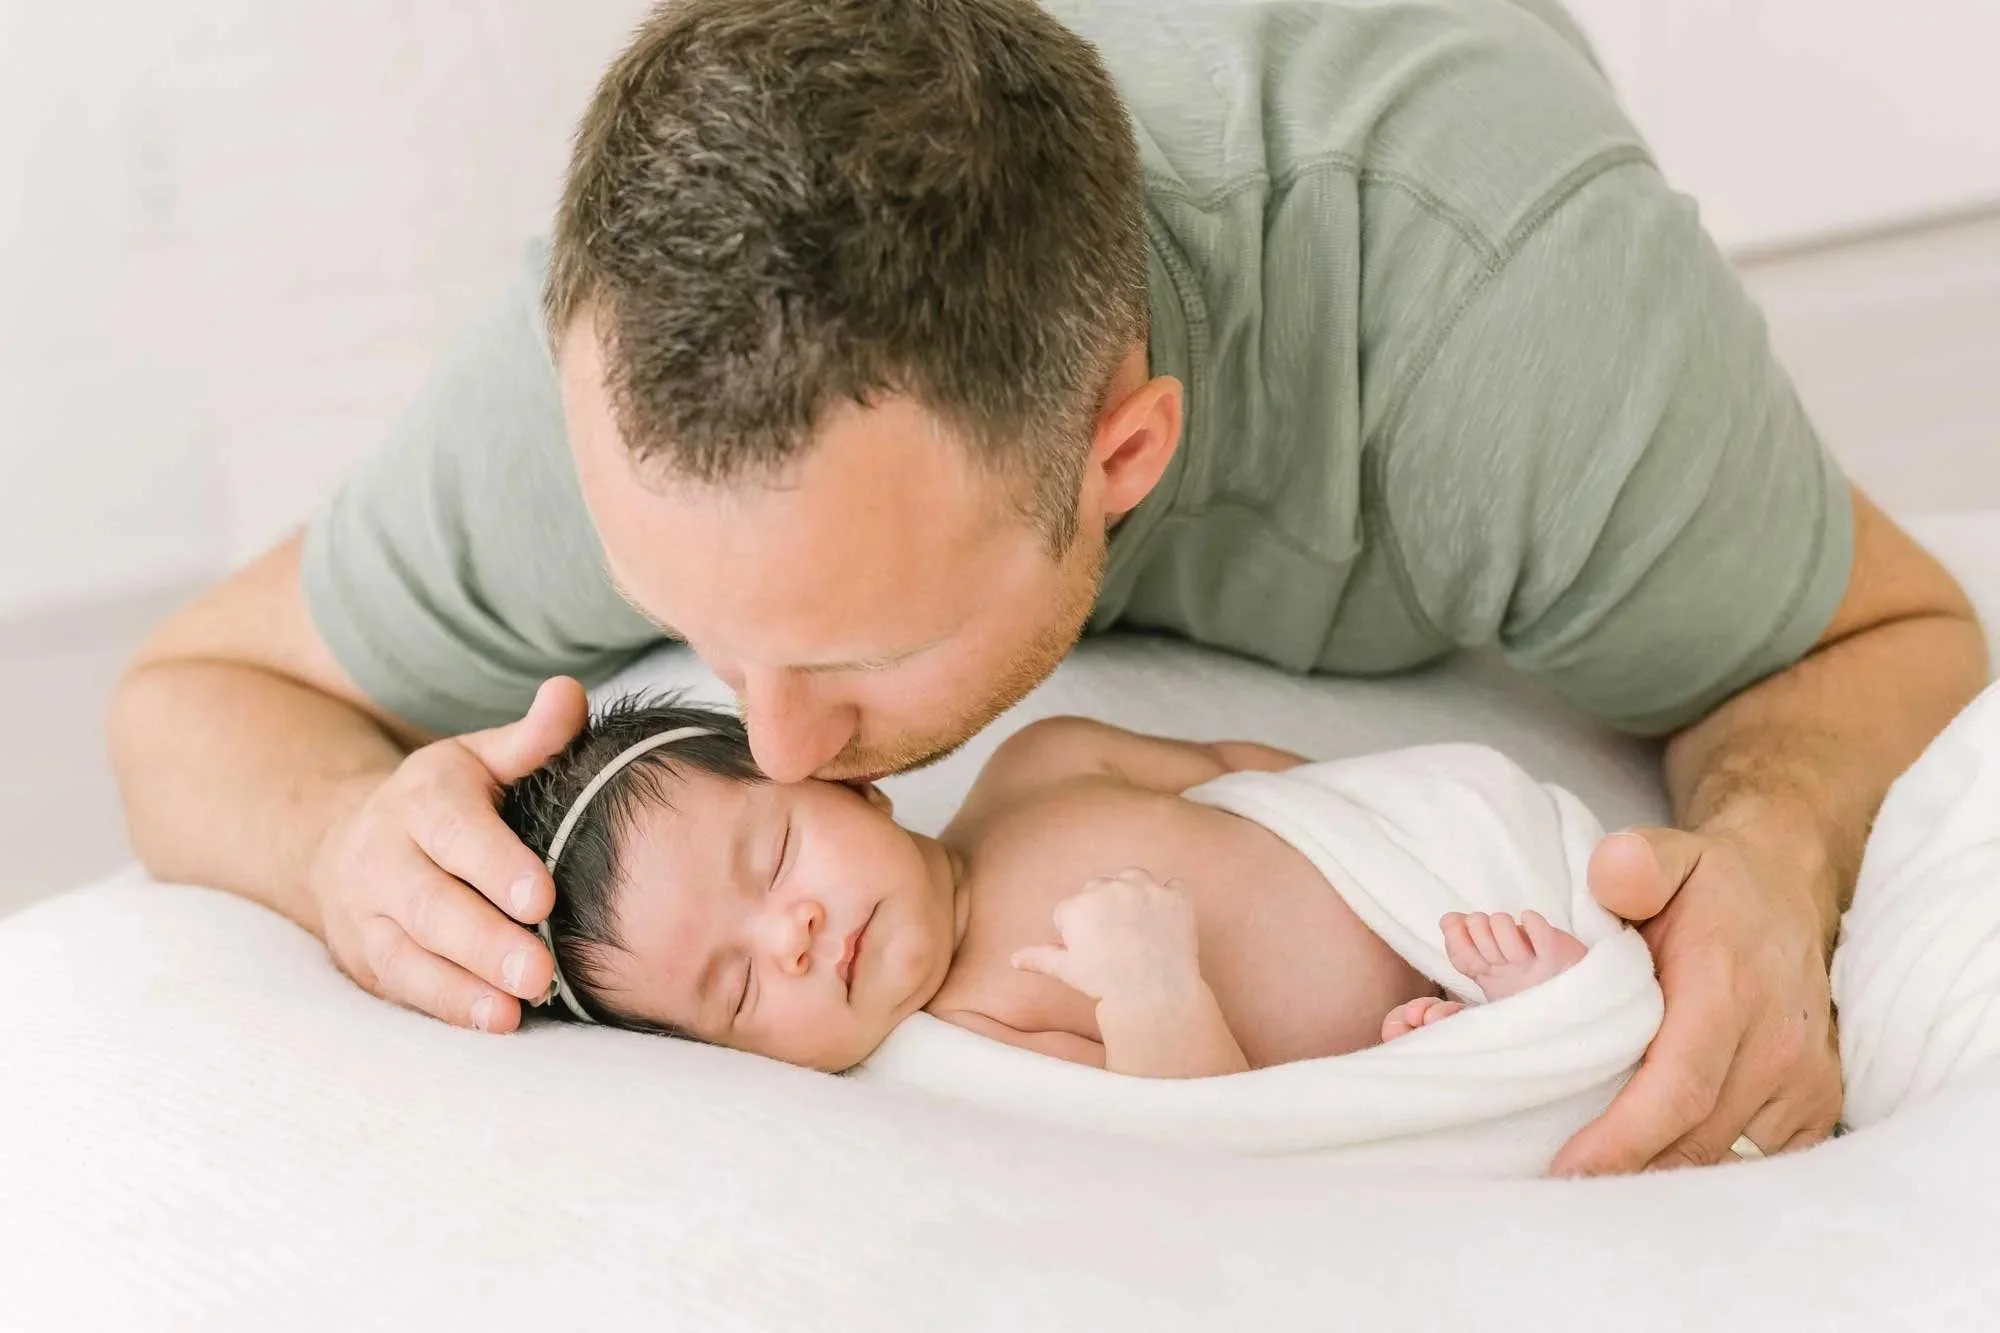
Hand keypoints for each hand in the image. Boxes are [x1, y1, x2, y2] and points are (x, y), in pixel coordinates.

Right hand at [304, 678, 587, 1032]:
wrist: (346, 841)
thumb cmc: (447, 801)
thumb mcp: (481, 758)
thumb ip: (532, 738)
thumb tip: (570, 693)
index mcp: (423, 798)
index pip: (454, 831)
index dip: (495, 864)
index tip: (540, 897)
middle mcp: (386, 856)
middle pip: (432, 904)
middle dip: (485, 941)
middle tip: (540, 970)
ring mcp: (370, 913)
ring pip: (412, 953)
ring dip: (465, 985)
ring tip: (518, 1007)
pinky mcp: (368, 960)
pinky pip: (404, 987)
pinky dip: (448, 1008)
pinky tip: (495, 1021)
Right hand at [1011, 867, 1203, 1006]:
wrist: (1155, 995)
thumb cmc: (1106, 983)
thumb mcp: (1066, 970)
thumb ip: (1039, 957)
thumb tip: (1014, 959)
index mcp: (1078, 905)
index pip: (1072, 908)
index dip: (1078, 931)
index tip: (1093, 951)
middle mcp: (1110, 888)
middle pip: (1100, 888)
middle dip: (1103, 908)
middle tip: (1116, 941)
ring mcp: (1146, 889)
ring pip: (1132, 878)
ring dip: (1132, 893)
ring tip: (1138, 925)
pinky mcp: (1176, 896)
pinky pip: (1173, 887)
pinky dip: (1170, 900)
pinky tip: (1165, 923)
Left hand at [1551, 827, 1842, 1174]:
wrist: (1785, 889)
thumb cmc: (1709, 885)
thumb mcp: (1665, 854)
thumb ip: (1634, 864)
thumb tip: (1611, 882)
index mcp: (1728, 991)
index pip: (1678, 1087)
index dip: (1624, 1138)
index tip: (1569, 1170)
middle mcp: (1775, 1043)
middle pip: (1696, 1137)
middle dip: (1628, 1170)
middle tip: (1558, 1186)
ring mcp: (1803, 1078)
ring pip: (1725, 1155)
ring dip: (1663, 1174)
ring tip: (1596, 1181)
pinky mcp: (1817, 1102)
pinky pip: (1762, 1159)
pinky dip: (1708, 1169)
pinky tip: (1657, 1167)